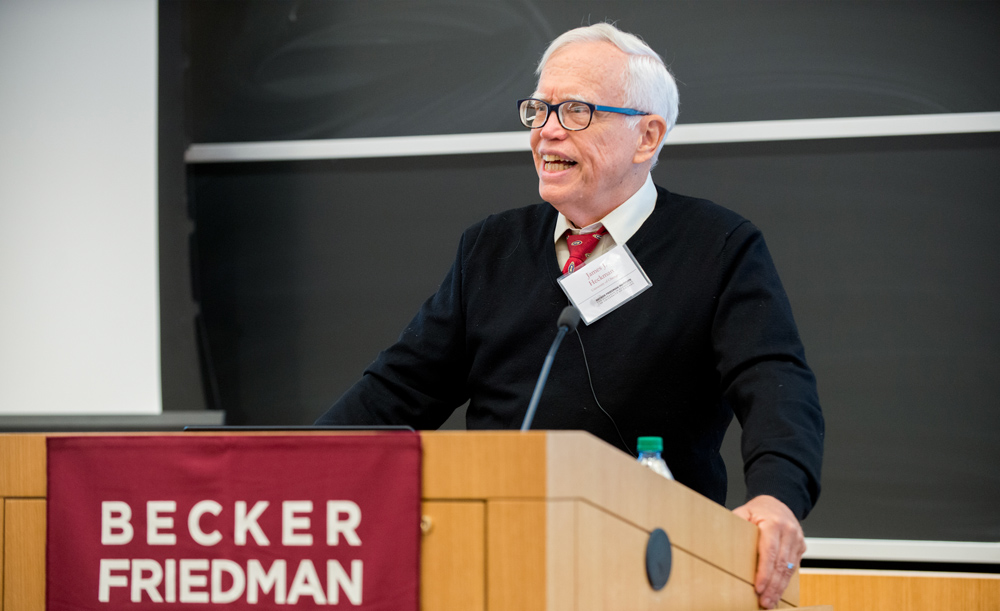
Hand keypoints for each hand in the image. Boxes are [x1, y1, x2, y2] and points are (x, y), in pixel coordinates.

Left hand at [732, 495, 805, 609]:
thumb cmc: (758, 510)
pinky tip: (778, 592)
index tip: (758, 587)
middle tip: (765, 602)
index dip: (764, 572)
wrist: (778, 502)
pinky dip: (786, 582)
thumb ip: (735, 523)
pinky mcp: (801, 548)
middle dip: (773, 586)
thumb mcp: (744, 511)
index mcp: (774, 523)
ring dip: (780, 588)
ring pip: (790, 569)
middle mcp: (789, 532)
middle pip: (781, 565)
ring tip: (771, 602)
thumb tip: (719, 535)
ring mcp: (797, 540)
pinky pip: (794, 568)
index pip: (770, 552)